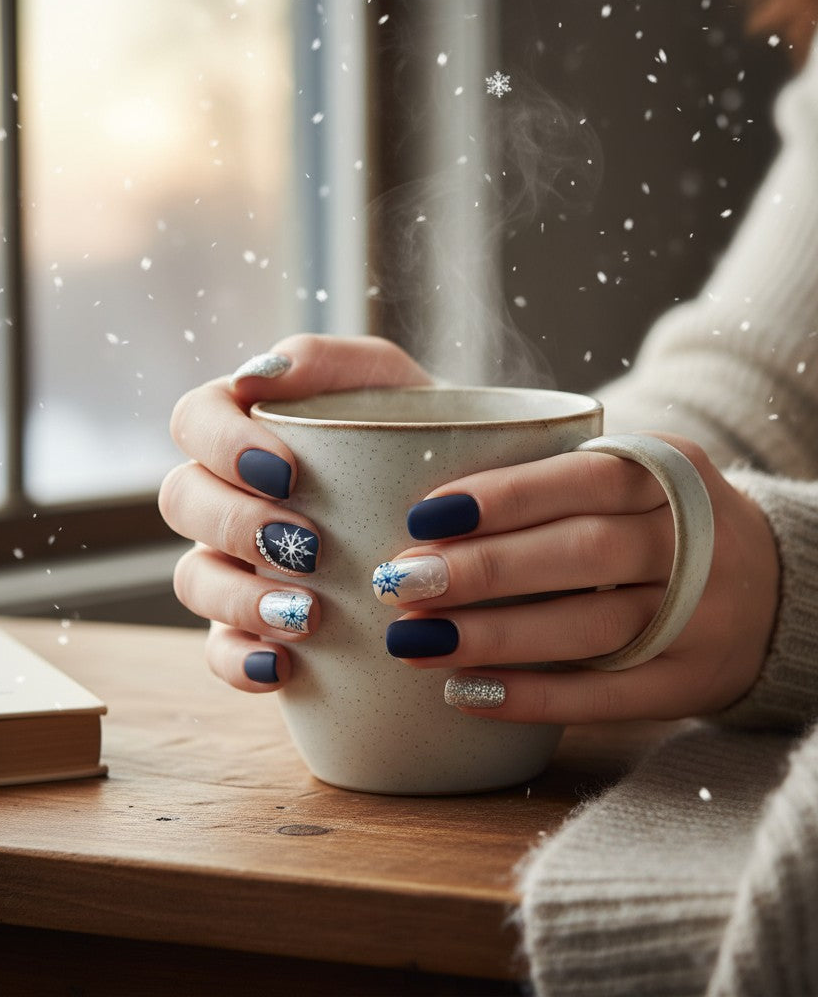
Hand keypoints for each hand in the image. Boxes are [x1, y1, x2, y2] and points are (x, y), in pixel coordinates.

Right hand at [158, 333, 430, 692]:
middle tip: (307, 544)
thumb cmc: (421, 433)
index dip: (221, 444)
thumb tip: (261, 374)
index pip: (195, 419)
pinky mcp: (252, 625)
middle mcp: (227, 493)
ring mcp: (233, 563)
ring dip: (237, 598)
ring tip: (307, 615)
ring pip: (192, 578)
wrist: (466, 510)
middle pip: (182, 500)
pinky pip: (219, 650)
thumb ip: (327, 362)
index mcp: (245, 427)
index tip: (286, 471)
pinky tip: (281, 669)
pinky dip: (240, 661)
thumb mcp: (389, 383)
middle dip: (234, 524)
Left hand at [375, 433, 779, 722]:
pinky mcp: (688, 683)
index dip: (503, 497)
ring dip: (493, 637)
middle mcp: (696, 543)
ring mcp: (700, 618)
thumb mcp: (634, 478)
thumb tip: (427, 514)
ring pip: (589, 629)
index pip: (583, 478)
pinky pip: (604, 697)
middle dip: (483, 570)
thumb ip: (555, 482)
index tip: (422, 516)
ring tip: (414, 641)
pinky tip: (465, 692)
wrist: (772, 588)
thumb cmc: (661, 524)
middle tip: (401, 581)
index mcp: (672, 474)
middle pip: (582, 554)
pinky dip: (531, 698)